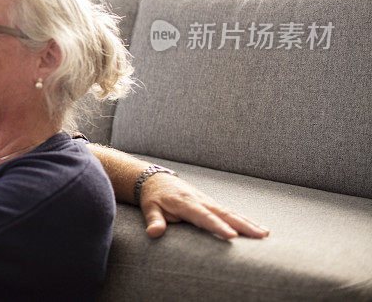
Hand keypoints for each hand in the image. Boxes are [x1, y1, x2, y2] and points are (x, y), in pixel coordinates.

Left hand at [140, 173, 269, 239]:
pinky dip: (243, 219)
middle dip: (243, 225)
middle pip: (224, 213)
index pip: (204, 217)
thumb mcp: (149, 208)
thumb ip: (154, 220)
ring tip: (265, 233)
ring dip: (248, 222)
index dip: (218, 226)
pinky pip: (229, 211)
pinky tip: (256, 228)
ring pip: (230, 212)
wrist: (156, 179)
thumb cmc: (154, 197)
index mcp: (185, 203)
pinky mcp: (211, 203)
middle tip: (261, 235)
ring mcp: (207, 201)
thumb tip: (153, 233)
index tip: (232, 236)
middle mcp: (200, 201)